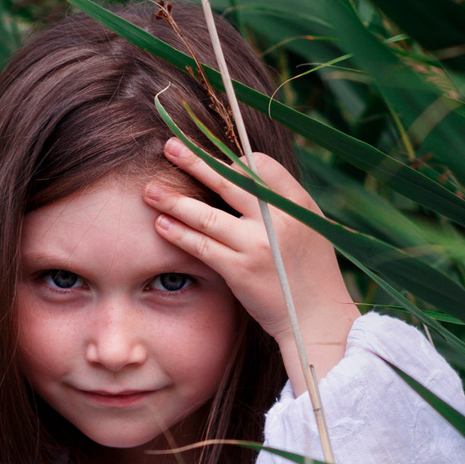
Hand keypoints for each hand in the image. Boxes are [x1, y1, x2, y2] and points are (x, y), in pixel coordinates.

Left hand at [145, 138, 358, 390]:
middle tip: (170, 146)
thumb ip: (280, 203)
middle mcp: (278, 220)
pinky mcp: (240, 270)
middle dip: (196, 161)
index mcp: (298, 204)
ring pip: (207, 215)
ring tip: (149, 190)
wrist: (315, 316)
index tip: (212, 157)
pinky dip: (178, 233)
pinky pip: (201, 246)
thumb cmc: (308, 271)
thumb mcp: (308, 227)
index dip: (234, 159)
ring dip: (174, 200)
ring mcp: (257, 245)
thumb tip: (246, 173)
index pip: (261, 166)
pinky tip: (161, 224)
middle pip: (229, 182)